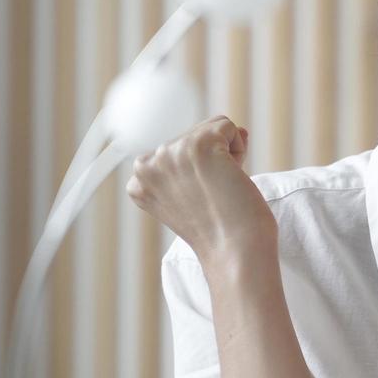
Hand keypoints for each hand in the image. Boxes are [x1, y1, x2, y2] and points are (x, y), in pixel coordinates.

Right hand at [125, 115, 276, 261]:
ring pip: (210, 129)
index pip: (175, 152)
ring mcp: (170, 153)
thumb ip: (193, 162)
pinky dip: (239, 148)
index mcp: (139, 182)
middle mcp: (147, 165)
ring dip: (227, 155)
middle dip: (212, 160)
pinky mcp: (199, 144)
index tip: (199, 200)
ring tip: (222, 188)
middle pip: (192, 136)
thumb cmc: (221, 232)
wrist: (235, 251)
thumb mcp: (191, 195)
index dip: (197, 172)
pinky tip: (232, 177)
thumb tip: (230, 127)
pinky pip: (228, 127)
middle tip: (214, 196)